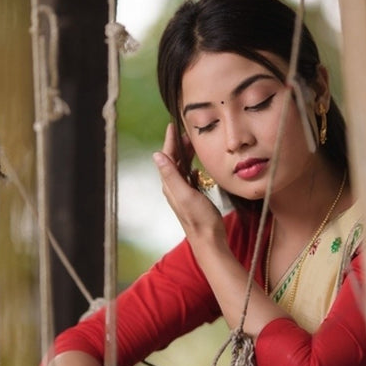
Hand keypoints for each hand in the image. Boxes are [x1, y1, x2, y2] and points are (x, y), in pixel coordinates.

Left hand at [153, 123, 224, 241]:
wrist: (209, 240)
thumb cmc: (199, 219)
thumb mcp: (185, 194)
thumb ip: (171, 175)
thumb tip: (157, 155)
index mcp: (170, 185)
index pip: (167, 157)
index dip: (170, 141)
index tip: (172, 125)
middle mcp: (174, 188)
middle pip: (174, 161)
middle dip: (179, 145)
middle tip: (187, 131)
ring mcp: (183, 193)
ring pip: (182, 169)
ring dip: (186, 156)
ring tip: (193, 144)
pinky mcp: (192, 198)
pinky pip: (189, 179)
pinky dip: (192, 169)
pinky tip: (197, 168)